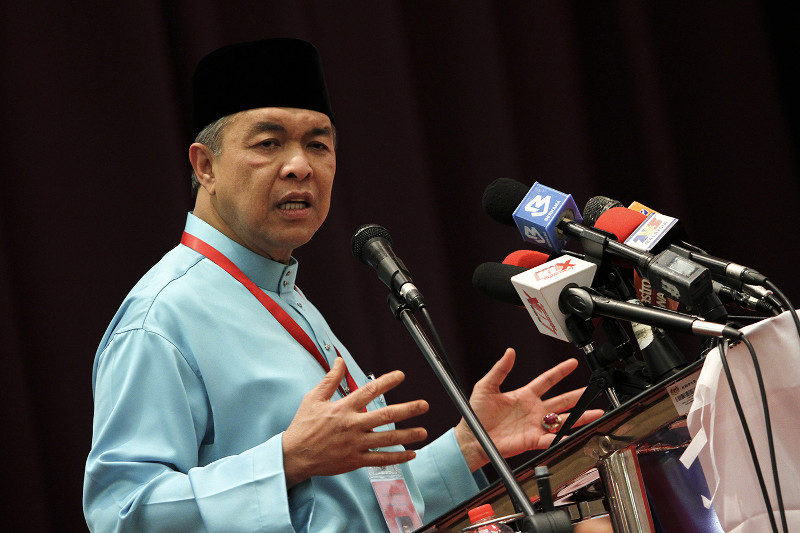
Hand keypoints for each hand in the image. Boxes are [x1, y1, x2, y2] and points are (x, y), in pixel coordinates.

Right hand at [282, 358, 428, 486]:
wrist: (294, 455)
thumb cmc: (304, 426)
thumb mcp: (313, 398)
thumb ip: (330, 380)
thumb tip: (339, 361)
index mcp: (343, 408)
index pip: (369, 391)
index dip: (386, 382)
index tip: (401, 375)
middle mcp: (352, 425)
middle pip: (385, 416)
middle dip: (408, 410)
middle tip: (424, 405)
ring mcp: (355, 444)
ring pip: (387, 439)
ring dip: (408, 435)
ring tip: (423, 431)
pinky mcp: (355, 461)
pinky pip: (380, 460)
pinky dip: (397, 458)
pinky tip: (410, 453)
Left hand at [455, 348, 603, 470]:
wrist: (471, 437)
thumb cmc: (475, 414)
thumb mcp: (486, 386)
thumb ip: (500, 369)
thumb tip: (509, 352)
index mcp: (523, 395)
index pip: (547, 380)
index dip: (560, 371)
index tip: (572, 363)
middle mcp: (533, 410)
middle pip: (561, 400)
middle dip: (578, 395)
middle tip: (592, 390)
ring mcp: (534, 425)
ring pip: (562, 420)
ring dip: (580, 417)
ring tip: (595, 412)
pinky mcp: (533, 440)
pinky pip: (552, 438)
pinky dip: (563, 436)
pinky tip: (574, 433)